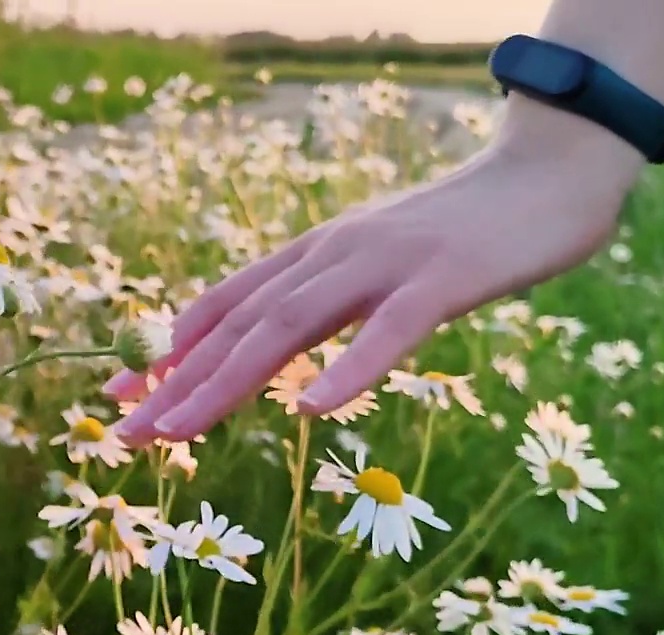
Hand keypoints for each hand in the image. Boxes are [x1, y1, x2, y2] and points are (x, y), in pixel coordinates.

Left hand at [106, 130, 637, 446]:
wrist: (545, 172)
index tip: (118, 395)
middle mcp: (332, 254)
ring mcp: (384, 264)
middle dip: (174, 380)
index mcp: (314, 254)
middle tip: (122, 433)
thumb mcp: (375, 266)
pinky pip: (389, 331)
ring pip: (288, 326)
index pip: (224, 304)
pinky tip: (309, 411)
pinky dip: (347, 369)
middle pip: (238, 324)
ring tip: (176, 431)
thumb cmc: (461, 233)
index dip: (167, 349)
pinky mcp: (443, 278)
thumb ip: (328, 300)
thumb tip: (277, 346)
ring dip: (225, 382)